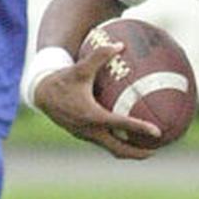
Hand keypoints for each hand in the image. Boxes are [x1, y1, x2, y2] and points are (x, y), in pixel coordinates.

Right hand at [34, 43, 160, 158]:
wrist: (40, 94)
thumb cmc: (63, 80)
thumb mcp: (80, 68)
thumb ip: (100, 56)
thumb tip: (120, 44)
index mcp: (91, 115)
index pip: (120, 124)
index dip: (139, 128)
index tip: (157, 132)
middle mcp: (89, 130)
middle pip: (118, 148)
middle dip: (137, 153)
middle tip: (156, 150)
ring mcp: (86, 136)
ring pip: (111, 148)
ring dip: (130, 151)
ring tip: (149, 149)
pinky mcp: (84, 135)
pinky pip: (105, 143)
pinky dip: (120, 143)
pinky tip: (132, 138)